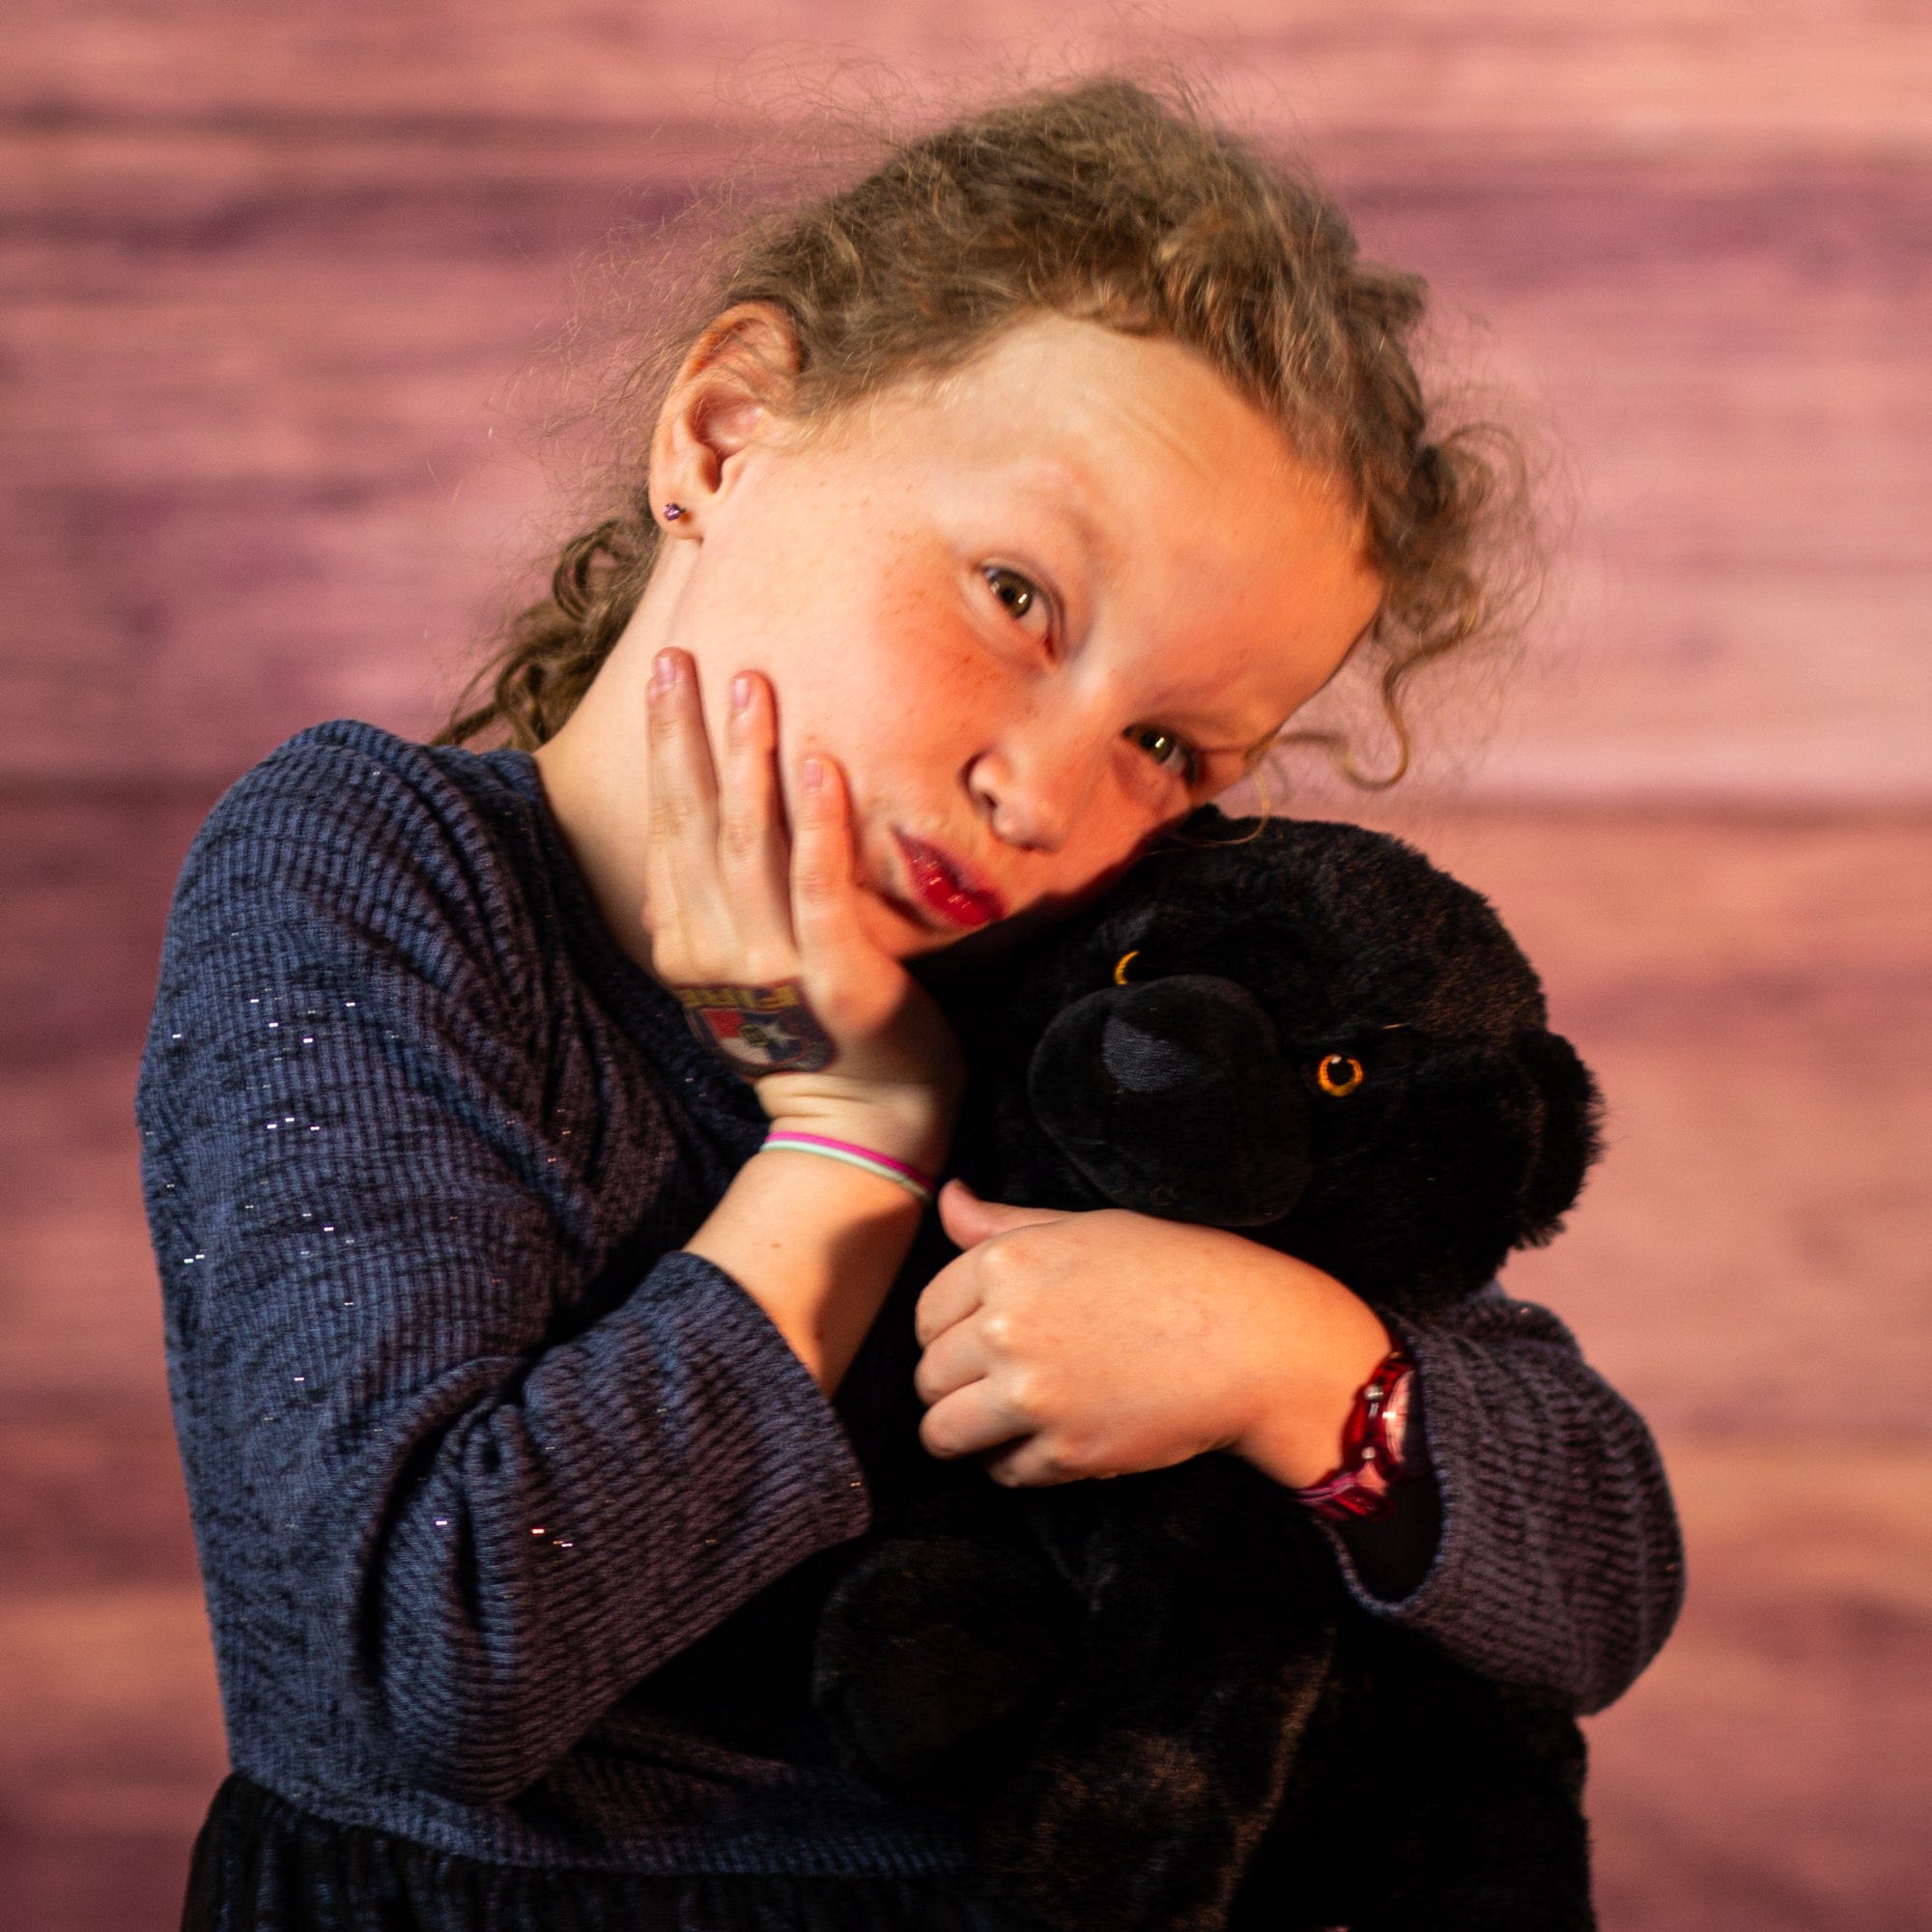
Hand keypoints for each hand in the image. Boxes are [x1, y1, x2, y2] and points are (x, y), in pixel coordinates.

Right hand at [642, 647, 962, 1159]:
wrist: (860, 1124)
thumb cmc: (810, 1039)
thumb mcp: (737, 979)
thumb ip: (708, 920)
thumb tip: (673, 870)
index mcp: (686, 944)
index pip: (668, 827)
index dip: (666, 748)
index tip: (667, 675)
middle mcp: (715, 950)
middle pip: (695, 822)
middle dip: (686, 734)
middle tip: (682, 657)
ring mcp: (772, 965)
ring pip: (749, 843)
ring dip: (747, 760)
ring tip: (750, 688)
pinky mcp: (833, 977)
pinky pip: (820, 888)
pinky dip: (818, 825)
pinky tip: (820, 765)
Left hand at [913, 1178, 1392, 1488]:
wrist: (1256, 1340)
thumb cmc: (1179, 1270)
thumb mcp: (1088, 1228)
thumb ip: (1004, 1223)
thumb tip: (947, 1198)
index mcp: (1008, 1263)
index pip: (927, 1311)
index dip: (946, 1329)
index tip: (972, 1339)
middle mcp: (1007, 1328)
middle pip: (928, 1375)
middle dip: (950, 1383)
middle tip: (988, 1382)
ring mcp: (1033, 1396)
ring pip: (943, 1433)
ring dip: (960, 1432)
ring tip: (992, 1425)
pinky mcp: (1066, 1453)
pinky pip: (1002, 1472)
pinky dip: (1012, 1464)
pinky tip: (1043, 1441)